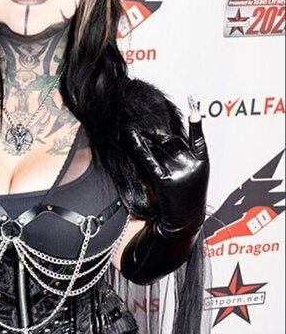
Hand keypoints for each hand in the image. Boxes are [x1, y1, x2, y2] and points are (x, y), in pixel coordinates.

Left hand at [126, 112, 208, 234]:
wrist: (184, 220)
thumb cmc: (189, 196)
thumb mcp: (197, 173)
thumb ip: (187, 155)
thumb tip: (167, 138)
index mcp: (202, 161)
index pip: (198, 138)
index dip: (196, 125)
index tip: (193, 113)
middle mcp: (190, 164)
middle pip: (171, 140)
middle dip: (160, 137)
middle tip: (150, 130)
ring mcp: (177, 171)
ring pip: (158, 147)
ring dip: (148, 141)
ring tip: (137, 133)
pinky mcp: (162, 179)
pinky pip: (147, 158)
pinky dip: (138, 146)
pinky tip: (131, 137)